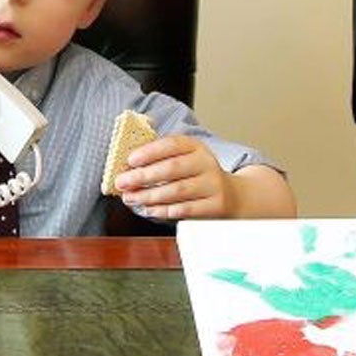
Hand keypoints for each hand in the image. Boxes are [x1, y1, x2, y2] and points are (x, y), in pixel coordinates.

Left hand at [115, 135, 236, 218]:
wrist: (233, 195)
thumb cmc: (197, 175)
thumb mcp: (185, 158)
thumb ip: (161, 157)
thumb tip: (127, 165)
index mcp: (195, 146)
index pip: (172, 144)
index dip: (150, 152)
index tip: (130, 160)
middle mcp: (206, 163)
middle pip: (172, 168)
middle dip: (143, 176)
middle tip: (122, 183)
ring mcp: (213, 184)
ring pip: (178, 190)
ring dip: (150, 195)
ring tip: (131, 198)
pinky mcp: (215, 205)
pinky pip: (187, 209)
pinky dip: (165, 210)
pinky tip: (150, 209)